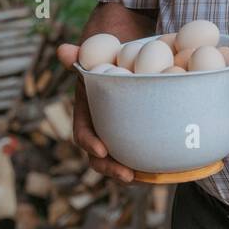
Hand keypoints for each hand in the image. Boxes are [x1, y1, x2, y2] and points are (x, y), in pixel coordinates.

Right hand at [56, 42, 134, 182]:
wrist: (124, 63)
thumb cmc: (106, 60)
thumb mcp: (93, 57)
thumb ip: (78, 55)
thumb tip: (62, 50)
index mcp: (86, 114)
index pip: (83, 133)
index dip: (90, 143)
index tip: (102, 150)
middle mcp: (100, 129)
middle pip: (99, 157)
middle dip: (111, 169)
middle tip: (128, 175)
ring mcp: (116, 136)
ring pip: (119, 161)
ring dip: (130, 172)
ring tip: (147, 179)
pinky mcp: (134, 138)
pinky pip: (138, 156)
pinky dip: (148, 166)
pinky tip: (165, 171)